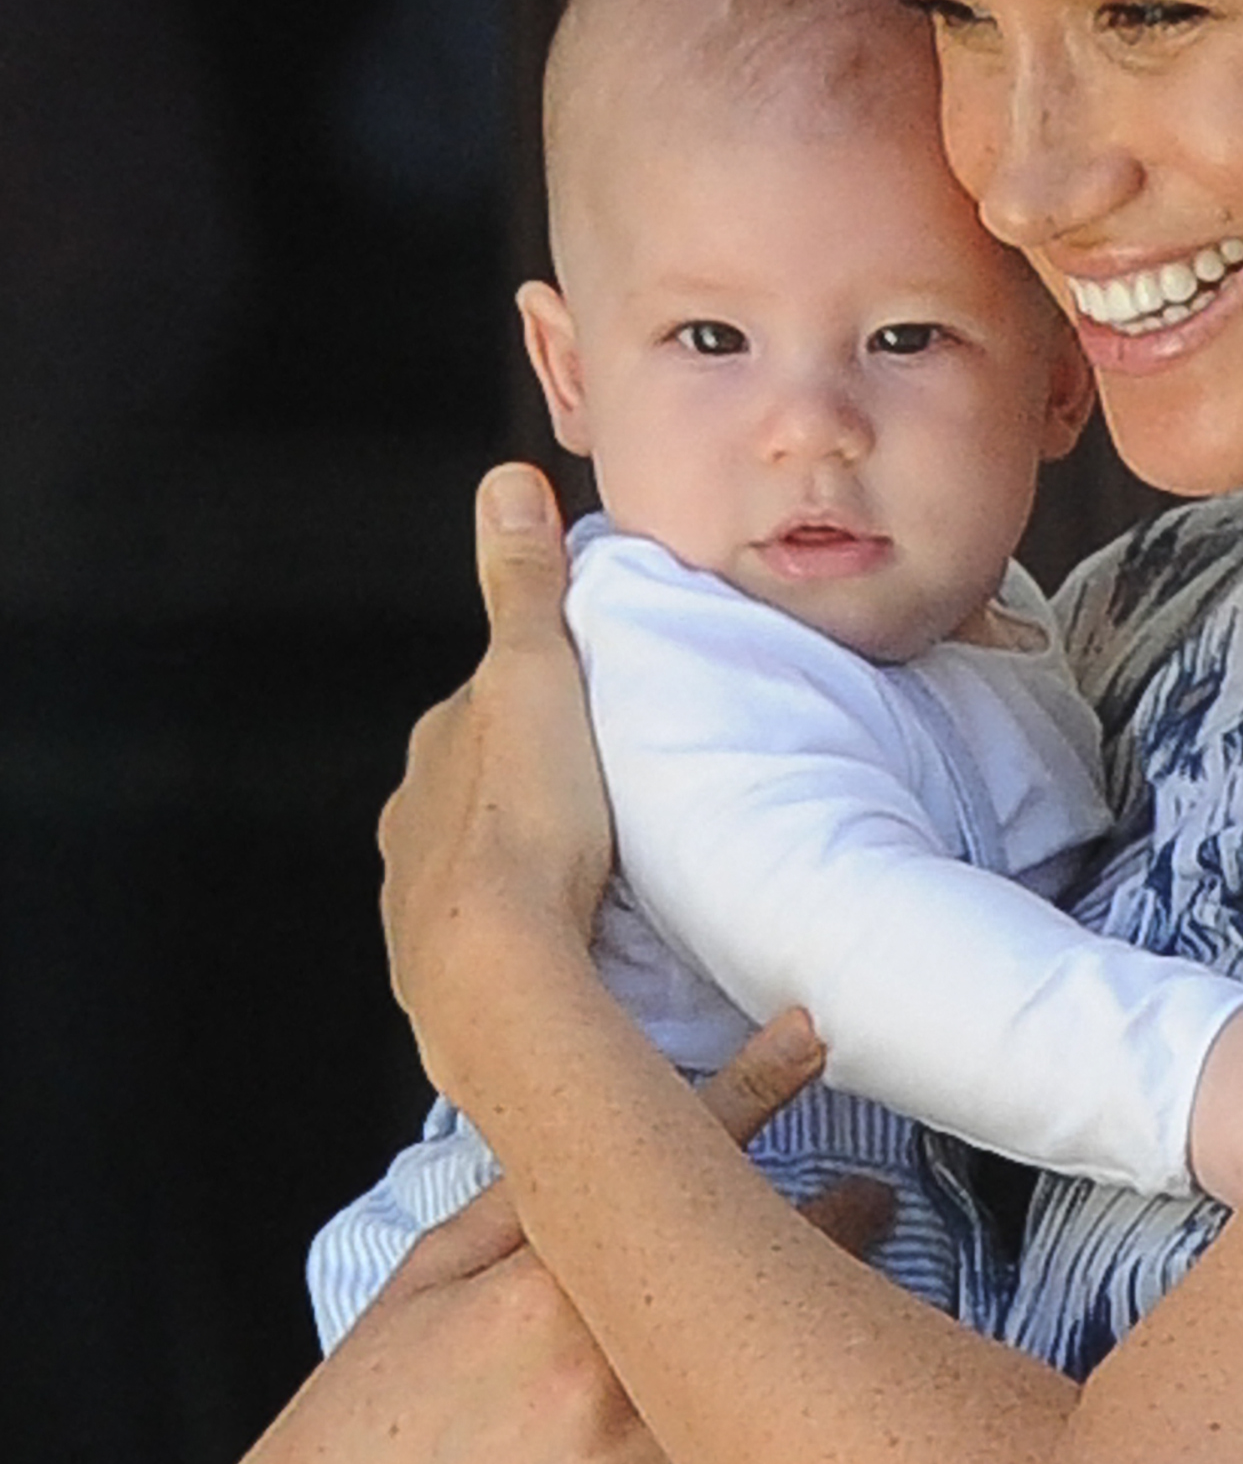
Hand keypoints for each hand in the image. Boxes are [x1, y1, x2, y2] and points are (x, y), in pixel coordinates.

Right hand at [217, 1014, 887, 1463]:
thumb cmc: (379, 1384)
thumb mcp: (435, 1262)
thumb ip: (523, 1196)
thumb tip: (599, 1123)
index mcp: (540, 1281)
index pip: (666, 1166)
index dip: (752, 1090)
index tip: (809, 1039)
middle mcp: (588, 1366)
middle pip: (740, 1274)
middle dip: (827, 1221)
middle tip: (876, 1196)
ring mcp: (613, 1463)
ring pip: (754, 1383)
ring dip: (816, 1331)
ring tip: (863, 1303)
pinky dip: (779, 1447)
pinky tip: (815, 1417)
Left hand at [378, 463, 607, 1037]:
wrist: (497, 975)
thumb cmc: (527, 824)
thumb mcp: (536, 678)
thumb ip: (525, 589)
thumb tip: (507, 485)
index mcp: (437, 754)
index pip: (486, 711)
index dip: (539, 704)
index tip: (593, 712)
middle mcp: (413, 827)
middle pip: (480, 791)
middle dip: (533, 789)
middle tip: (608, 798)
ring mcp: (422, 905)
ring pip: (481, 866)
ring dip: (531, 865)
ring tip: (600, 876)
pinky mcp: (444, 978)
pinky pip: (492, 941)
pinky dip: (529, 934)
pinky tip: (574, 945)